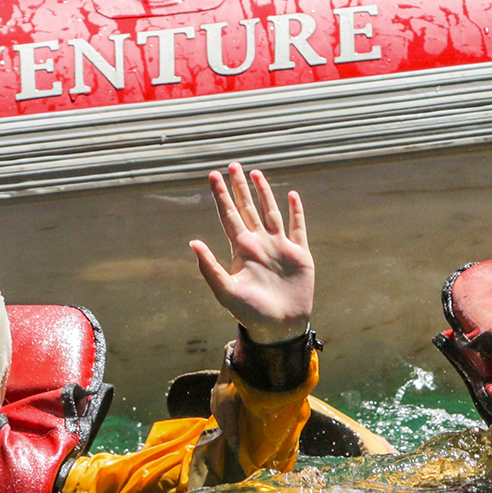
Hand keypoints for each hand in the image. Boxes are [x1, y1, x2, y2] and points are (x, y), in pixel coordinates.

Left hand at [190, 162, 313, 343]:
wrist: (279, 327)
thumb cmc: (249, 313)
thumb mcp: (225, 291)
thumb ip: (209, 267)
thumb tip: (193, 242)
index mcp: (241, 249)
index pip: (229, 215)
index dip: (221, 195)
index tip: (213, 175)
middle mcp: (259, 243)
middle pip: (247, 208)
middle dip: (239, 187)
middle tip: (233, 165)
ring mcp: (279, 247)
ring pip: (270, 212)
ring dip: (264, 193)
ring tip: (256, 173)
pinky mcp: (299, 254)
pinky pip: (297, 228)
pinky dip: (296, 211)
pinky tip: (291, 195)